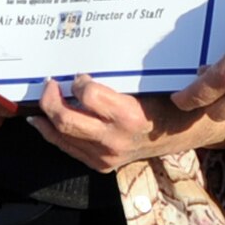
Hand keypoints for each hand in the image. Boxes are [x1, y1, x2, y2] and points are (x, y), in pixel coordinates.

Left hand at [32, 74, 224, 171]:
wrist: (182, 132)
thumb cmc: (164, 100)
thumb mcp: (146, 83)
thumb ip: (116, 77)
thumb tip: (85, 59)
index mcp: (128, 115)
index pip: (87, 95)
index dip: (78, 81)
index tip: (79, 74)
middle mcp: (114, 139)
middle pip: (66, 120)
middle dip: (50, 99)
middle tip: (49, 83)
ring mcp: (106, 156)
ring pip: (62, 137)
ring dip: (46, 117)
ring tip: (43, 99)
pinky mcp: (102, 165)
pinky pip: (68, 149)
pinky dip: (53, 134)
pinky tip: (45, 122)